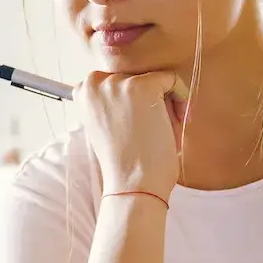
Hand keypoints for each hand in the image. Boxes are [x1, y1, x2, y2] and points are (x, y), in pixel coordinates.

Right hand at [78, 69, 187, 198]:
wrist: (132, 184)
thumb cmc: (124, 161)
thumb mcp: (107, 125)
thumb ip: (113, 102)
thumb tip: (136, 85)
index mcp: (83, 92)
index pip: (117, 81)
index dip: (132, 102)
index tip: (135, 124)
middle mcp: (96, 82)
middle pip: (136, 77)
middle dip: (148, 101)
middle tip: (148, 130)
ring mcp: (119, 82)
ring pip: (155, 78)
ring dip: (164, 101)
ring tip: (159, 130)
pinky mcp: (142, 86)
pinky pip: (172, 79)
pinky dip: (179, 99)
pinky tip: (172, 123)